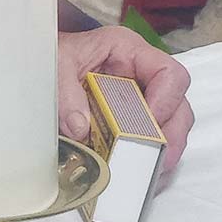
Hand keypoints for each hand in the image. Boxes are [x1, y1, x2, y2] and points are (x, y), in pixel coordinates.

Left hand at [55, 27, 193, 180]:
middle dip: (169, 136)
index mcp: (129, 50)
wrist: (43, 62)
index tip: (149, 124)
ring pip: (171, 126)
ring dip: (161, 151)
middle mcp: (142, 74)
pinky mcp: (134, 120)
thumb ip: (66, 95)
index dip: (167, 101)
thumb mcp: (57, 66)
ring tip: (144, 171)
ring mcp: (142, 98)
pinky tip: (135, 170)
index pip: (169, 73)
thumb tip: (80, 127)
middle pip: (178, 105)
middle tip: (153, 158)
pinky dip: (147, 157)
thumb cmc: (56, 55)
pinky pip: (153, 140)